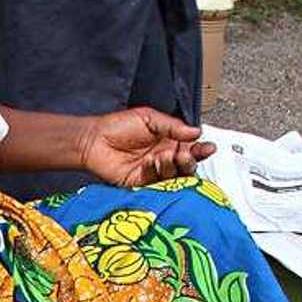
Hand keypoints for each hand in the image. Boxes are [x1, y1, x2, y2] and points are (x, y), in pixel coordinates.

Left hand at [76, 108, 215, 189]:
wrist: (93, 140)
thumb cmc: (117, 126)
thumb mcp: (149, 118)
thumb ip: (173, 126)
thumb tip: (196, 132)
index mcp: (169, 141)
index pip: (191, 148)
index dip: (201, 149)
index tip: (208, 147)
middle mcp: (164, 157)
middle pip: (187, 165)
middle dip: (189, 161)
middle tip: (184, 154)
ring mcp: (154, 172)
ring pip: (175, 176)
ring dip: (173, 166)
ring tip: (163, 156)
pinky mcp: (142, 183)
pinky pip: (157, 183)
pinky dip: (157, 173)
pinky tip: (151, 163)